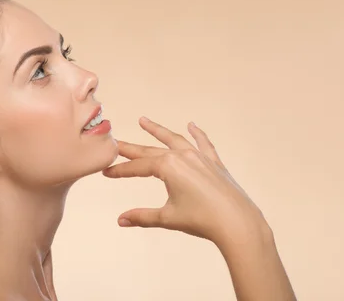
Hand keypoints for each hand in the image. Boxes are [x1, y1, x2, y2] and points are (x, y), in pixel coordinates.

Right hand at [103, 117, 267, 247]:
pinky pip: (203, 143)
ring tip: (143, 120)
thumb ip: (142, 216)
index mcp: (168, 167)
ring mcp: (200, 157)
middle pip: (150, 151)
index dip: (120, 171)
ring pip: (174, 139)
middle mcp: (183, 156)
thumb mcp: (168, 217)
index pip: (138, 167)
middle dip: (131, 149)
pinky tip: (191, 125)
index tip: (106, 172)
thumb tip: (121, 221)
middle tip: (115, 143)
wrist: (237, 223)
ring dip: (158, 130)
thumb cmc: (203, 220)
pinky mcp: (214, 163)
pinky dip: (197, 134)